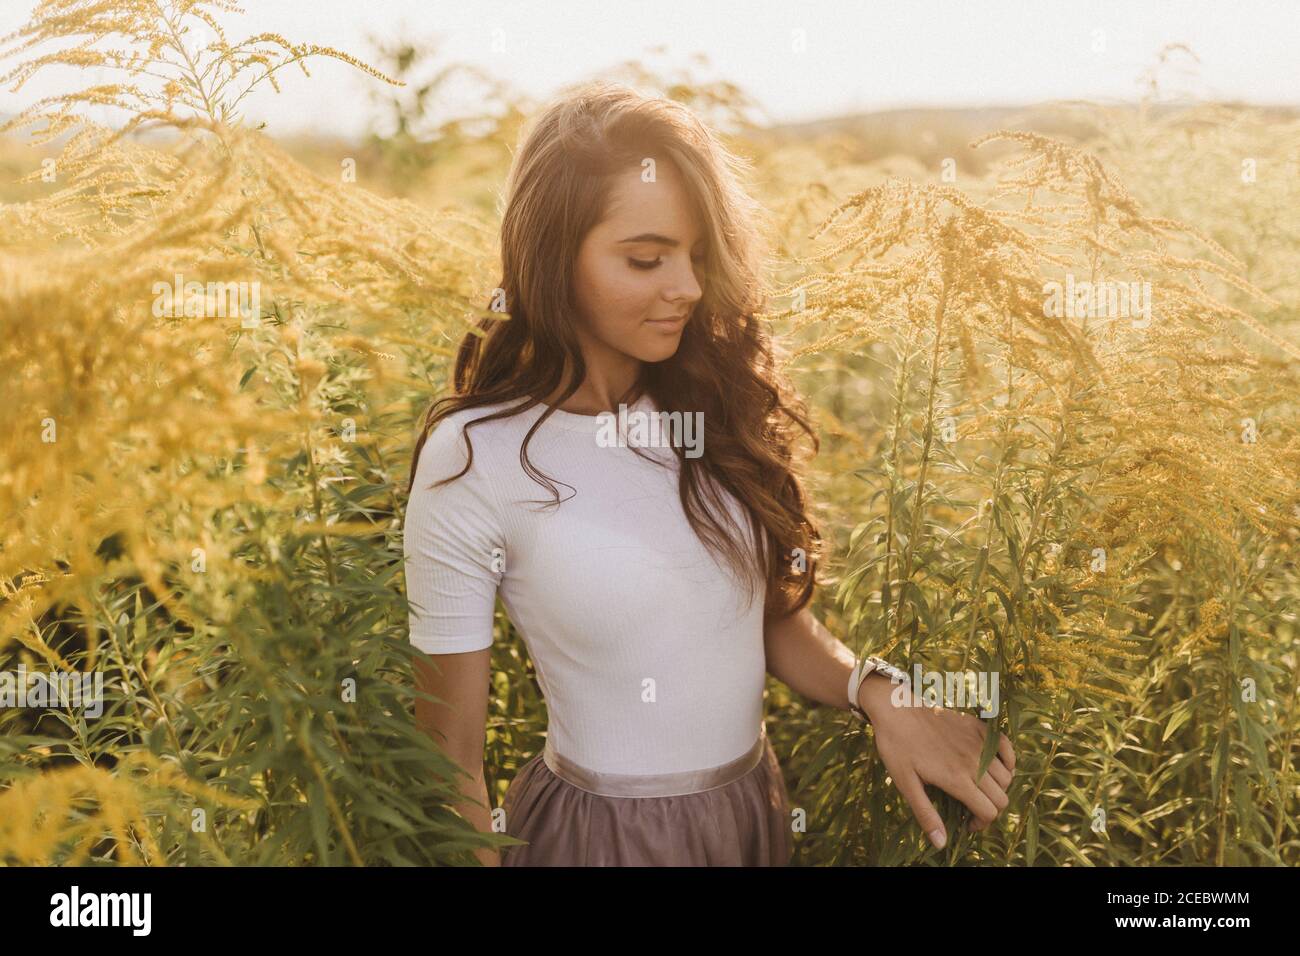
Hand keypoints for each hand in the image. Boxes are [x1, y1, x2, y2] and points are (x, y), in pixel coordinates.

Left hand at [857, 672, 1015, 849]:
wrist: (896, 707)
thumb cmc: (897, 746)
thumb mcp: (905, 783)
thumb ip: (926, 814)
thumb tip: (941, 843)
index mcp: (957, 779)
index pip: (989, 812)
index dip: (980, 824)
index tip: (966, 823)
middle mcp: (974, 762)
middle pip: (1001, 798)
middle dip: (989, 809)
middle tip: (971, 808)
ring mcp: (979, 743)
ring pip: (1006, 777)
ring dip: (997, 788)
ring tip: (978, 789)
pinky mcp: (979, 727)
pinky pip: (1007, 748)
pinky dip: (1007, 761)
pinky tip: (995, 767)